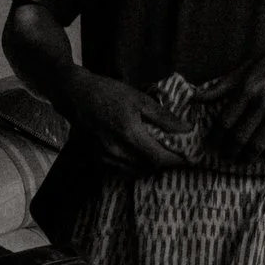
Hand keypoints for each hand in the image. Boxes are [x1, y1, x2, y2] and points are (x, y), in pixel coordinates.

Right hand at [66, 71, 194, 171]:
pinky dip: (136, 167)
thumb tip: (187, 129)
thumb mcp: (140, 99)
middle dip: (165, 163)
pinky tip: (141, 156)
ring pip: (136, 172)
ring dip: (151, 167)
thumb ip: (164, 117)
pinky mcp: (97, 159)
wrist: (76, 95)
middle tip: (176, 154)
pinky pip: (123, 170)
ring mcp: (105, 158)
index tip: (188, 156)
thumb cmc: (110, 93)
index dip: (176, 161)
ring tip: (160, 155)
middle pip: (149, 168)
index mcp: (130, 134)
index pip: (159, 158)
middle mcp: (117, 151)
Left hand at [194, 32, 264, 160]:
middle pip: (239, 136)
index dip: (215, 137)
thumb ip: (222, 85)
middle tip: (225, 157)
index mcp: (247, 88)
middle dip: (229, 151)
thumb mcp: (247, 68)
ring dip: (247, 157)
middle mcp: (262, 101)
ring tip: (241, 161)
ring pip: (258, 144)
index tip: (210, 145)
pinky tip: (263, 155)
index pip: (225, 120)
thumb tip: (196, 98)